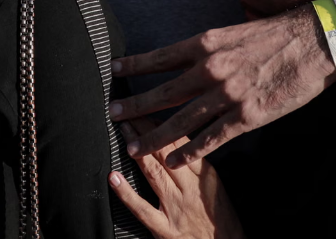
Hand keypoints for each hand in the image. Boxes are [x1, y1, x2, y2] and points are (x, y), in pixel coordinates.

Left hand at [108, 119, 243, 238]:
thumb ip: (197, 164)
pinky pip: (142, 209)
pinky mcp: (164, 229)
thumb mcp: (215, 185)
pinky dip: (126, 193)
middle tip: (130, 112)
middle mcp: (190, 188)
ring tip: (123, 131)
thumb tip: (177, 139)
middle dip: (146, 130)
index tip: (147, 109)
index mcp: (205, 175)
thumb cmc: (221, 218)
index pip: (181, 143)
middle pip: (165, 152)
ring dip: (136, 149)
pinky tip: (114, 177)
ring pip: (154, 173)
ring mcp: (176, 208)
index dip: (162, 124)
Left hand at [110, 4, 335, 166]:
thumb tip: (188, 57)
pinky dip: (191, 152)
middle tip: (113, 113)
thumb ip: (209, 48)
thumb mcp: (233, 32)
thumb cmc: (274, 35)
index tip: (115, 70)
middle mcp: (211, 69)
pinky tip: (175, 159)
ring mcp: (228, 95)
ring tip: (136, 146)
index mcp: (206, 44)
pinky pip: (211, 138)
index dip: (135, 65)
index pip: (161, 57)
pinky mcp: (247, 116)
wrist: (312, 43)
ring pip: (182, 121)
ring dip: (156, 136)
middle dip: (136, 105)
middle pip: (164, 92)